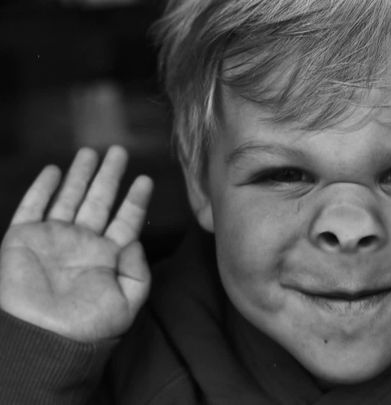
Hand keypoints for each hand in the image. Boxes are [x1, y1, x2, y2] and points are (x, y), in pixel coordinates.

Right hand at [0, 146, 152, 341]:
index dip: (135, 199)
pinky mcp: (23, 240)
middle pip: (99, 200)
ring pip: (69, 197)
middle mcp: (82, 243)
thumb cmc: (89, 327)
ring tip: (91, 152)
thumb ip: (138, 271)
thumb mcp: (128, 302)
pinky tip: (54, 171)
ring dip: (80, 175)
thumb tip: (135, 241)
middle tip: (119, 151)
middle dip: (109, 176)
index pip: (125, 220)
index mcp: (108, 256)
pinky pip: (32, 207)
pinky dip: (41, 188)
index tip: (146, 179)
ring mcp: (53, 240)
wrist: (44, 339)